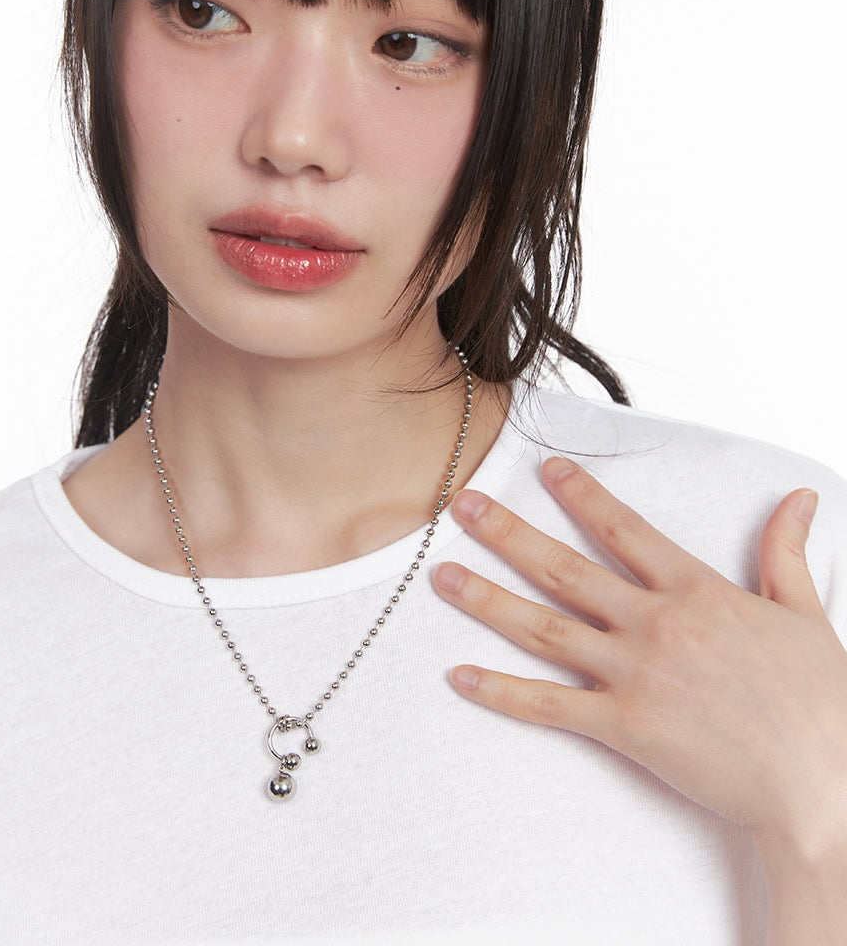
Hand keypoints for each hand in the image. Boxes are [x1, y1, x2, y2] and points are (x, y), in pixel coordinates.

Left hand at [431, 457, 846, 849]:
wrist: (821, 782)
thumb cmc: (818, 701)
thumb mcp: (804, 612)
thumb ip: (785, 552)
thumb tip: (799, 498)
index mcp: (696, 590)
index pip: (624, 528)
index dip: (582, 495)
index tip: (546, 469)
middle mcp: (655, 623)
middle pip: (564, 567)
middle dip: (508, 533)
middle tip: (463, 504)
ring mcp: (635, 674)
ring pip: (543, 627)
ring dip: (487, 599)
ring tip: (442, 575)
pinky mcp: (626, 727)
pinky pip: (550, 706)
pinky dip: (501, 691)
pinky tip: (461, 675)